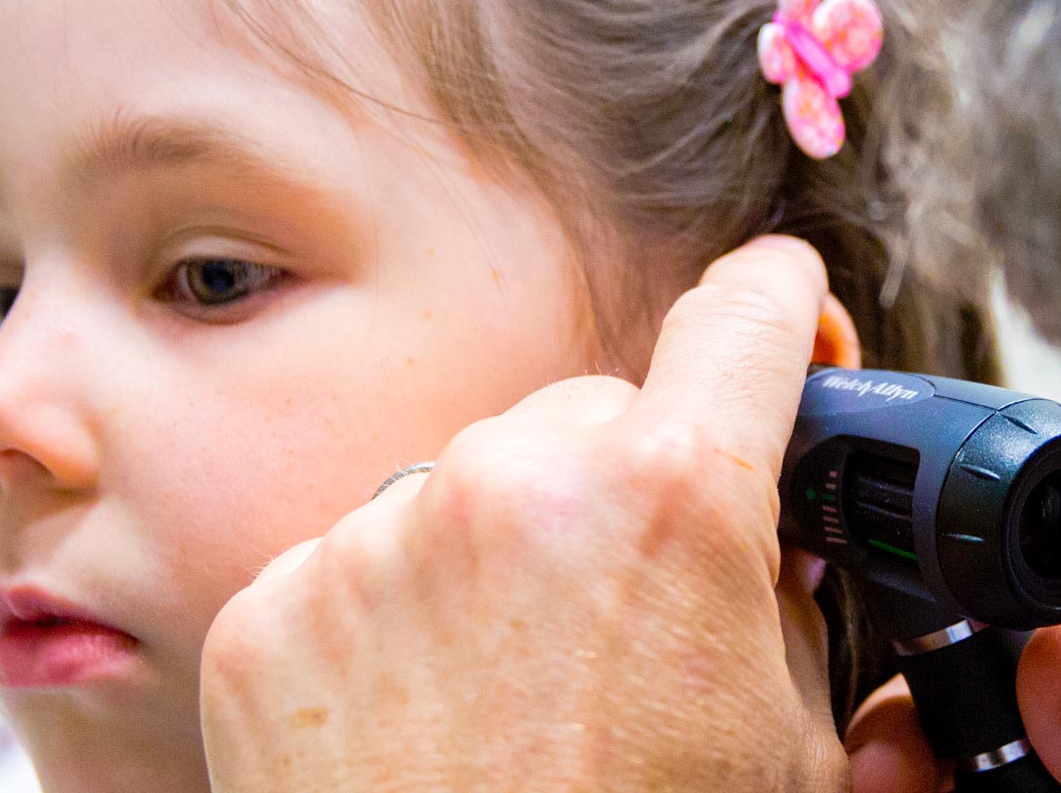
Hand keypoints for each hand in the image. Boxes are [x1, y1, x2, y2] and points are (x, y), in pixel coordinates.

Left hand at [197, 236, 842, 791]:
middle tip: (637, 623)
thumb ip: (785, 607)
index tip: (784, 317)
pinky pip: (356, 571)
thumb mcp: (788, 751)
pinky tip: (424, 733)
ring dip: (500, 561)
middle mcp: (515, 479)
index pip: (749, 311)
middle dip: (624, 493)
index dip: (783, 312)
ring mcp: (376, 537)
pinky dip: (391, 635)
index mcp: (672, 495)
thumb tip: (766, 545)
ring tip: (517, 706)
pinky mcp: (273, 606)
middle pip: (595, 417)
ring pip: (467, 491)